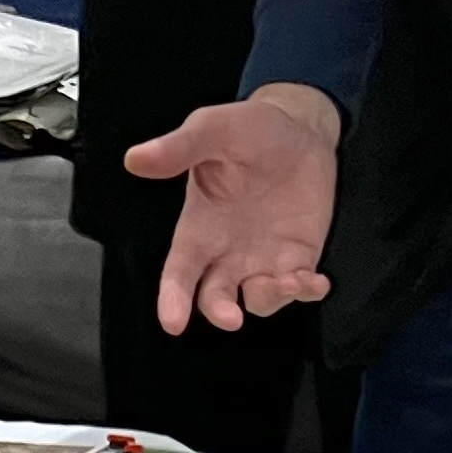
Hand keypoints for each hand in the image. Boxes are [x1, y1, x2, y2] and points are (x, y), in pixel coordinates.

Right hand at [126, 84, 341, 336]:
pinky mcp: (298, 257)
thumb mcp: (212, 129)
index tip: (173, 323)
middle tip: (231, 317)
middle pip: (214, 298)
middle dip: (220, 312)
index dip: (173, 299)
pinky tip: (315, 281)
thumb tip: (136, 158)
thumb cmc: (248, 129)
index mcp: (199, 229)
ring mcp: (262, 259)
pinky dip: (307, 291)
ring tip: (290, 280)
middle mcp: (227, 253)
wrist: (299, 129)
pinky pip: (299, 288)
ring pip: (258, 299)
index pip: (179, 273)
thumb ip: (178, 148)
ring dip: (270, 298)